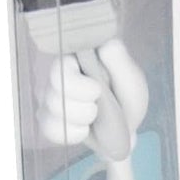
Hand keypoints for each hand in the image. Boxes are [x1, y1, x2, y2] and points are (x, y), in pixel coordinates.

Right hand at [39, 38, 148, 156]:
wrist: (124, 128)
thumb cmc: (127, 99)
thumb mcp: (131, 81)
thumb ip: (120, 62)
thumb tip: (105, 45)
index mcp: (78, 59)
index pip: (61, 68)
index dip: (76, 85)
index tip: (97, 91)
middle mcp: (60, 75)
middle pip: (53, 92)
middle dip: (80, 108)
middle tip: (97, 108)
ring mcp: (51, 96)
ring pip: (50, 111)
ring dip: (79, 120)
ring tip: (94, 119)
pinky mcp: (49, 118)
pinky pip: (48, 128)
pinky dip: (70, 134)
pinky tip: (84, 130)